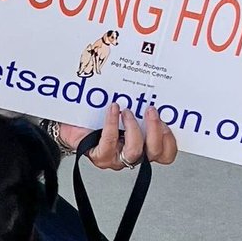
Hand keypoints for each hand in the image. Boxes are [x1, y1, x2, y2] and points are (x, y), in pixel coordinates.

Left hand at [60, 105, 178, 170]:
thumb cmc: (98, 116)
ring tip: (127, 110)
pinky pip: (109, 144)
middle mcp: (132, 154)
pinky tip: (113, 110)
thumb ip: (141, 102)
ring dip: (133, 128)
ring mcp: (116, 158)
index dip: (170, 139)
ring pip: (134, 152)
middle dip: (156, 131)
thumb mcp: (126, 107)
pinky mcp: (100, 156)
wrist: (72, 123)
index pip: (166, 153)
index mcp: (144, 145)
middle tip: (150, 110)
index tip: (166, 119)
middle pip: (155, 154)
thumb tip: (154, 82)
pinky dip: (112, 124)